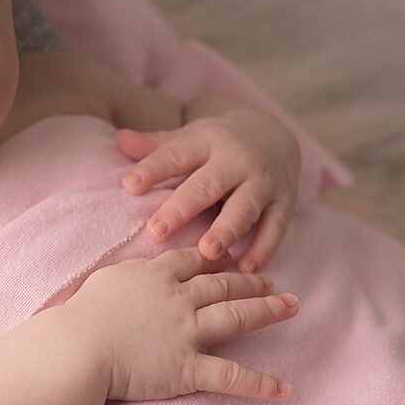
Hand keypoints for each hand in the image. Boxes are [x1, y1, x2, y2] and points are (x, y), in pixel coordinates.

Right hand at [63, 246, 298, 402]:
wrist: (78, 347)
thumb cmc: (83, 315)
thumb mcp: (108, 280)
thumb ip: (134, 274)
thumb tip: (143, 272)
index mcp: (157, 275)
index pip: (195, 261)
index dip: (217, 258)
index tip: (233, 257)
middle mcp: (179, 298)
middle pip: (223, 284)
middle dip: (251, 281)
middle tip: (272, 281)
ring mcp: (187, 332)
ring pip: (236, 316)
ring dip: (267, 311)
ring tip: (291, 307)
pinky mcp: (188, 367)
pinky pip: (230, 376)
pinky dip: (259, 383)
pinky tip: (283, 388)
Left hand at [116, 108, 301, 272]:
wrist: (273, 135)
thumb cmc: (216, 145)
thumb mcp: (188, 137)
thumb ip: (155, 145)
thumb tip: (119, 140)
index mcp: (206, 143)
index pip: (176, 155)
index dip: (153, 169)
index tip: (129, 185)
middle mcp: (236, 161)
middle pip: (207, 185)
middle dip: (182, 208)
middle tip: (156, 231)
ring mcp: (263, 182)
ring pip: (245, 207)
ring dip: (228, 230)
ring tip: (208, 251)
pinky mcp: (284, 202)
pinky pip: (275, 227)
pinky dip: (263, 248)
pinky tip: (246, 269)